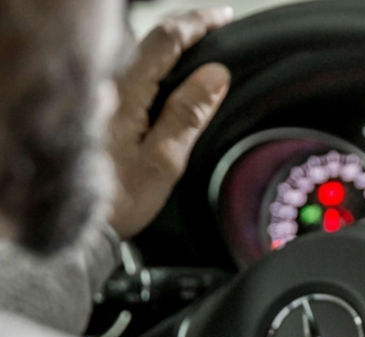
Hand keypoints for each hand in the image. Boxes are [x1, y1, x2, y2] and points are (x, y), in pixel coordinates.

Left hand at [107, 7, 233, 238]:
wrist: (79, 227)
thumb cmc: (119, 201)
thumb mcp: (165, 161)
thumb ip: (189, 113)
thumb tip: (217, 74)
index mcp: (124, 93)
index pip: (166, 40)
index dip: (198, 24)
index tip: (224, 18)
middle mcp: (105, 86)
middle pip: (149, 40)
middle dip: (185, 29)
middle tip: (216, 27)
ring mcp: (98, 95)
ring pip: (137, 55)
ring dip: (168, 46)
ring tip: (197, 48)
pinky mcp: (96, 108)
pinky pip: (128, 72)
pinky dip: (153, 65)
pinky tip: (167, 76)